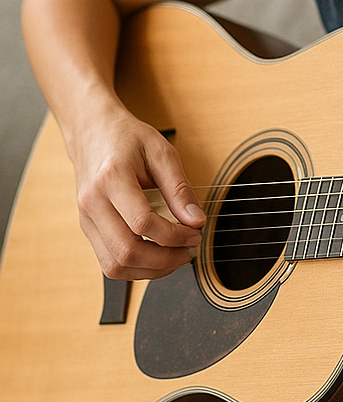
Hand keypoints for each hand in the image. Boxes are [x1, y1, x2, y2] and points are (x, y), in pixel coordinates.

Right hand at [66, 100, 205, 279]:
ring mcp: (86, 219)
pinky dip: (134, 268)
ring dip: (149, 270)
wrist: (92, 131)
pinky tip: (156, 258)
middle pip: (125, 251)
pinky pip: (107, 261)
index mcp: (111, 180)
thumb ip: (179, 188)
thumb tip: (196, 220)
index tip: (196, 233)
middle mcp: (92, 204)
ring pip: (113, 264)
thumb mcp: (161, 152)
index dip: (174, 235)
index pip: (142, 223)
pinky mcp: (87, 228)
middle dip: (164, 259)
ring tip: (175, 258)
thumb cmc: (127, 138)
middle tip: (188, 251)